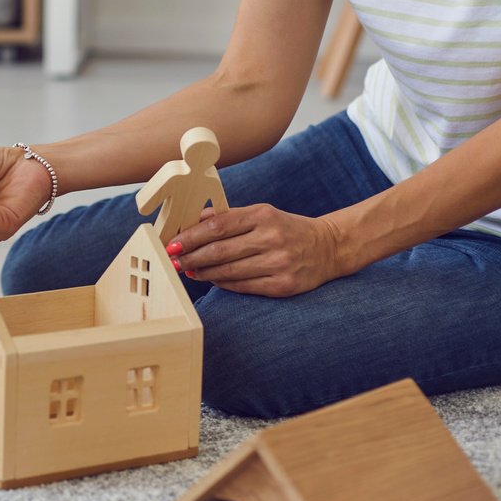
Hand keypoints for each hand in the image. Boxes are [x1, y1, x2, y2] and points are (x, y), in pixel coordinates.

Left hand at [168, 205, 344, 296]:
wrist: (328, 247)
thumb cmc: (286, 228)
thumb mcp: (261, 213)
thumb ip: (229, 216)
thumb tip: (194, 220)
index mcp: (262, 215)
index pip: (217, 226)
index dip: (191, 237)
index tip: (172, 244)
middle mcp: (271, 238)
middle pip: (219, 250)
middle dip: (191, 257)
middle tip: (174, 261)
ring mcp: (279, 263)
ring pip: (229, 271)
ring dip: (203, 272)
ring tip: (189, 270)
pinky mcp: (283, 285)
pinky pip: (243, 286)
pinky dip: (222, 283)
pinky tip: (211, 279)